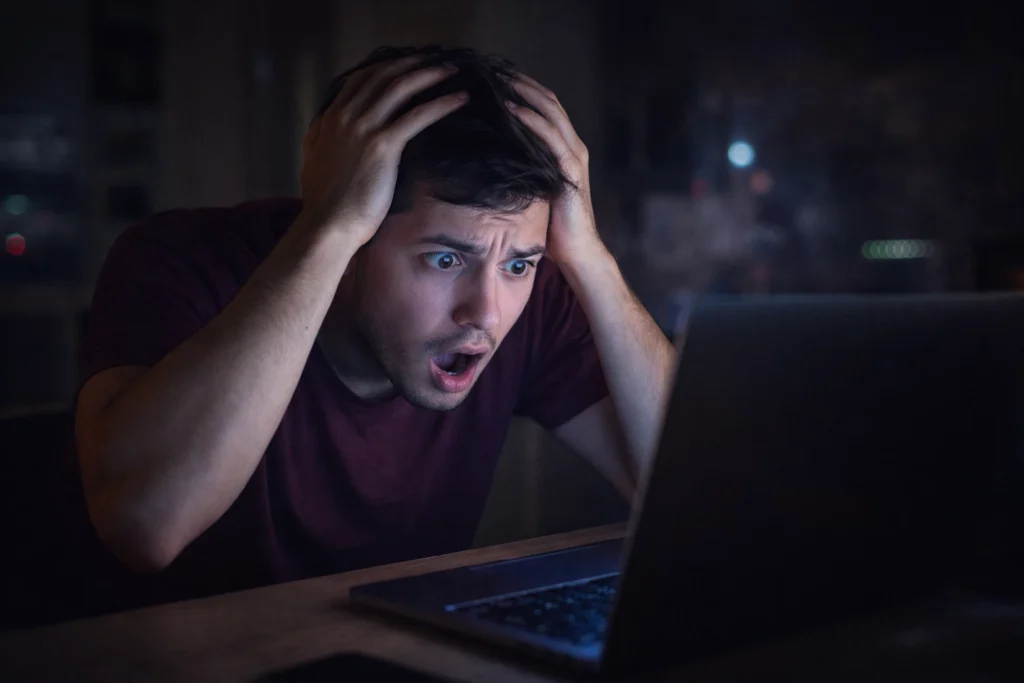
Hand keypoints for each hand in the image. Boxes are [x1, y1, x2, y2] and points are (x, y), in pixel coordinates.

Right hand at [300, 57, 466, 244]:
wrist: (328, 225)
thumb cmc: (324, 202)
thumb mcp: (313, 159)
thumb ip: (320, 136)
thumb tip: (325, 124)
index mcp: (330, 118)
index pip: (360, 79)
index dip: (386, 68)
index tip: (407, 65)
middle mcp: (346, 116)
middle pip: (382, 76)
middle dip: (411, 64)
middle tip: (435, 62)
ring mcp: (363, 128)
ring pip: (400, 87)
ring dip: (429, 75)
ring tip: (450, 72)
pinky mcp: (383, 145)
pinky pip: (417, 115)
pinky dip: (441, 103)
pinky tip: (459, 99)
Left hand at [506, 74, 602, 265]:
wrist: (577, 252)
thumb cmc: (552, 227)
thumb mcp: (533, 190)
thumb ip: (521, 170)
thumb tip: (488, 160)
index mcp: (564, 148)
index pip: (544, 107)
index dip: (523, 88)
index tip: (495, 77)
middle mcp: (572, 146)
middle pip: (548, 101)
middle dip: (521, 82)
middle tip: (492, 70)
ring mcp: (574, 156)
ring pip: (550, 111)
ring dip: (524, 93)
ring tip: (499, 80)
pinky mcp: (570, 170)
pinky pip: (550, 136)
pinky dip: (530, 119)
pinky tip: (511, 109)